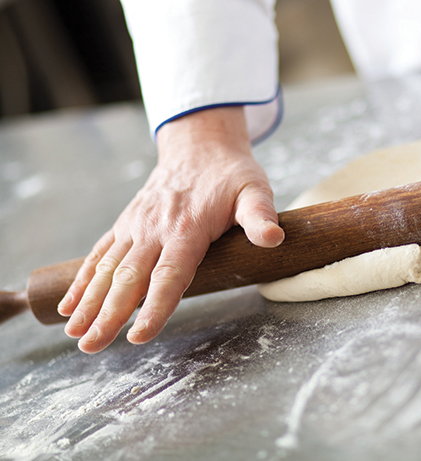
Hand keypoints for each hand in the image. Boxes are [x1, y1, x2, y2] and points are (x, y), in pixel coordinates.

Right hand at [58, 107, 283, 352]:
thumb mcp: (254, 191)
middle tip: (91, 346)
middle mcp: (154, 229)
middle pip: (129, 278)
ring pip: (107, 269)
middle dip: (108, 314)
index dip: (155, 307)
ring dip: (89, 302)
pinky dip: (83, 280)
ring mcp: (136, 227)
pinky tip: (70, 306)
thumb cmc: (231, 175)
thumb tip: (274, 238)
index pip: (169, 275)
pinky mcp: (126, 224)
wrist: (199, 146)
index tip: (139, 336)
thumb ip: (260, 216)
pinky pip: (100, 254)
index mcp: (187, 228)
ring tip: (74, 334)